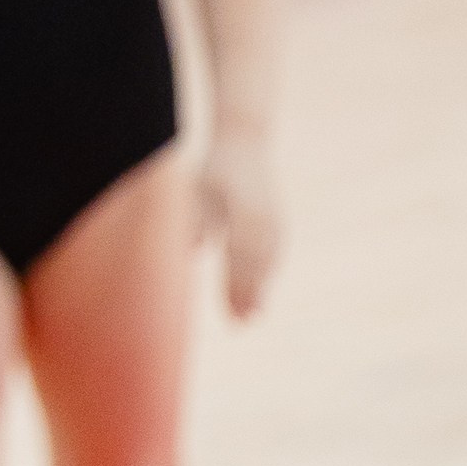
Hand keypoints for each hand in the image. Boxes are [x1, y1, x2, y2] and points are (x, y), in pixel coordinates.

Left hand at [197, 131, 282, 318]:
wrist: (245, 144)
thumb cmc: (212, 172)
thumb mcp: (197, 189)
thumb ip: (196, 218)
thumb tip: (189, 249)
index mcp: (237, 198)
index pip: (239, 243)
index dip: (236, 275)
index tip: (228, 295)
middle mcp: (260, 209)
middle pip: (256, 255)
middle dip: (248, 288)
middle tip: (239, 320)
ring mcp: (273, 216)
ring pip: (267, 256)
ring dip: (258, 286)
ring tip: (248, 316)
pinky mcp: (277, 223)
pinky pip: (272, 252)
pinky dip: (264, 274)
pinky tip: (255, 298)